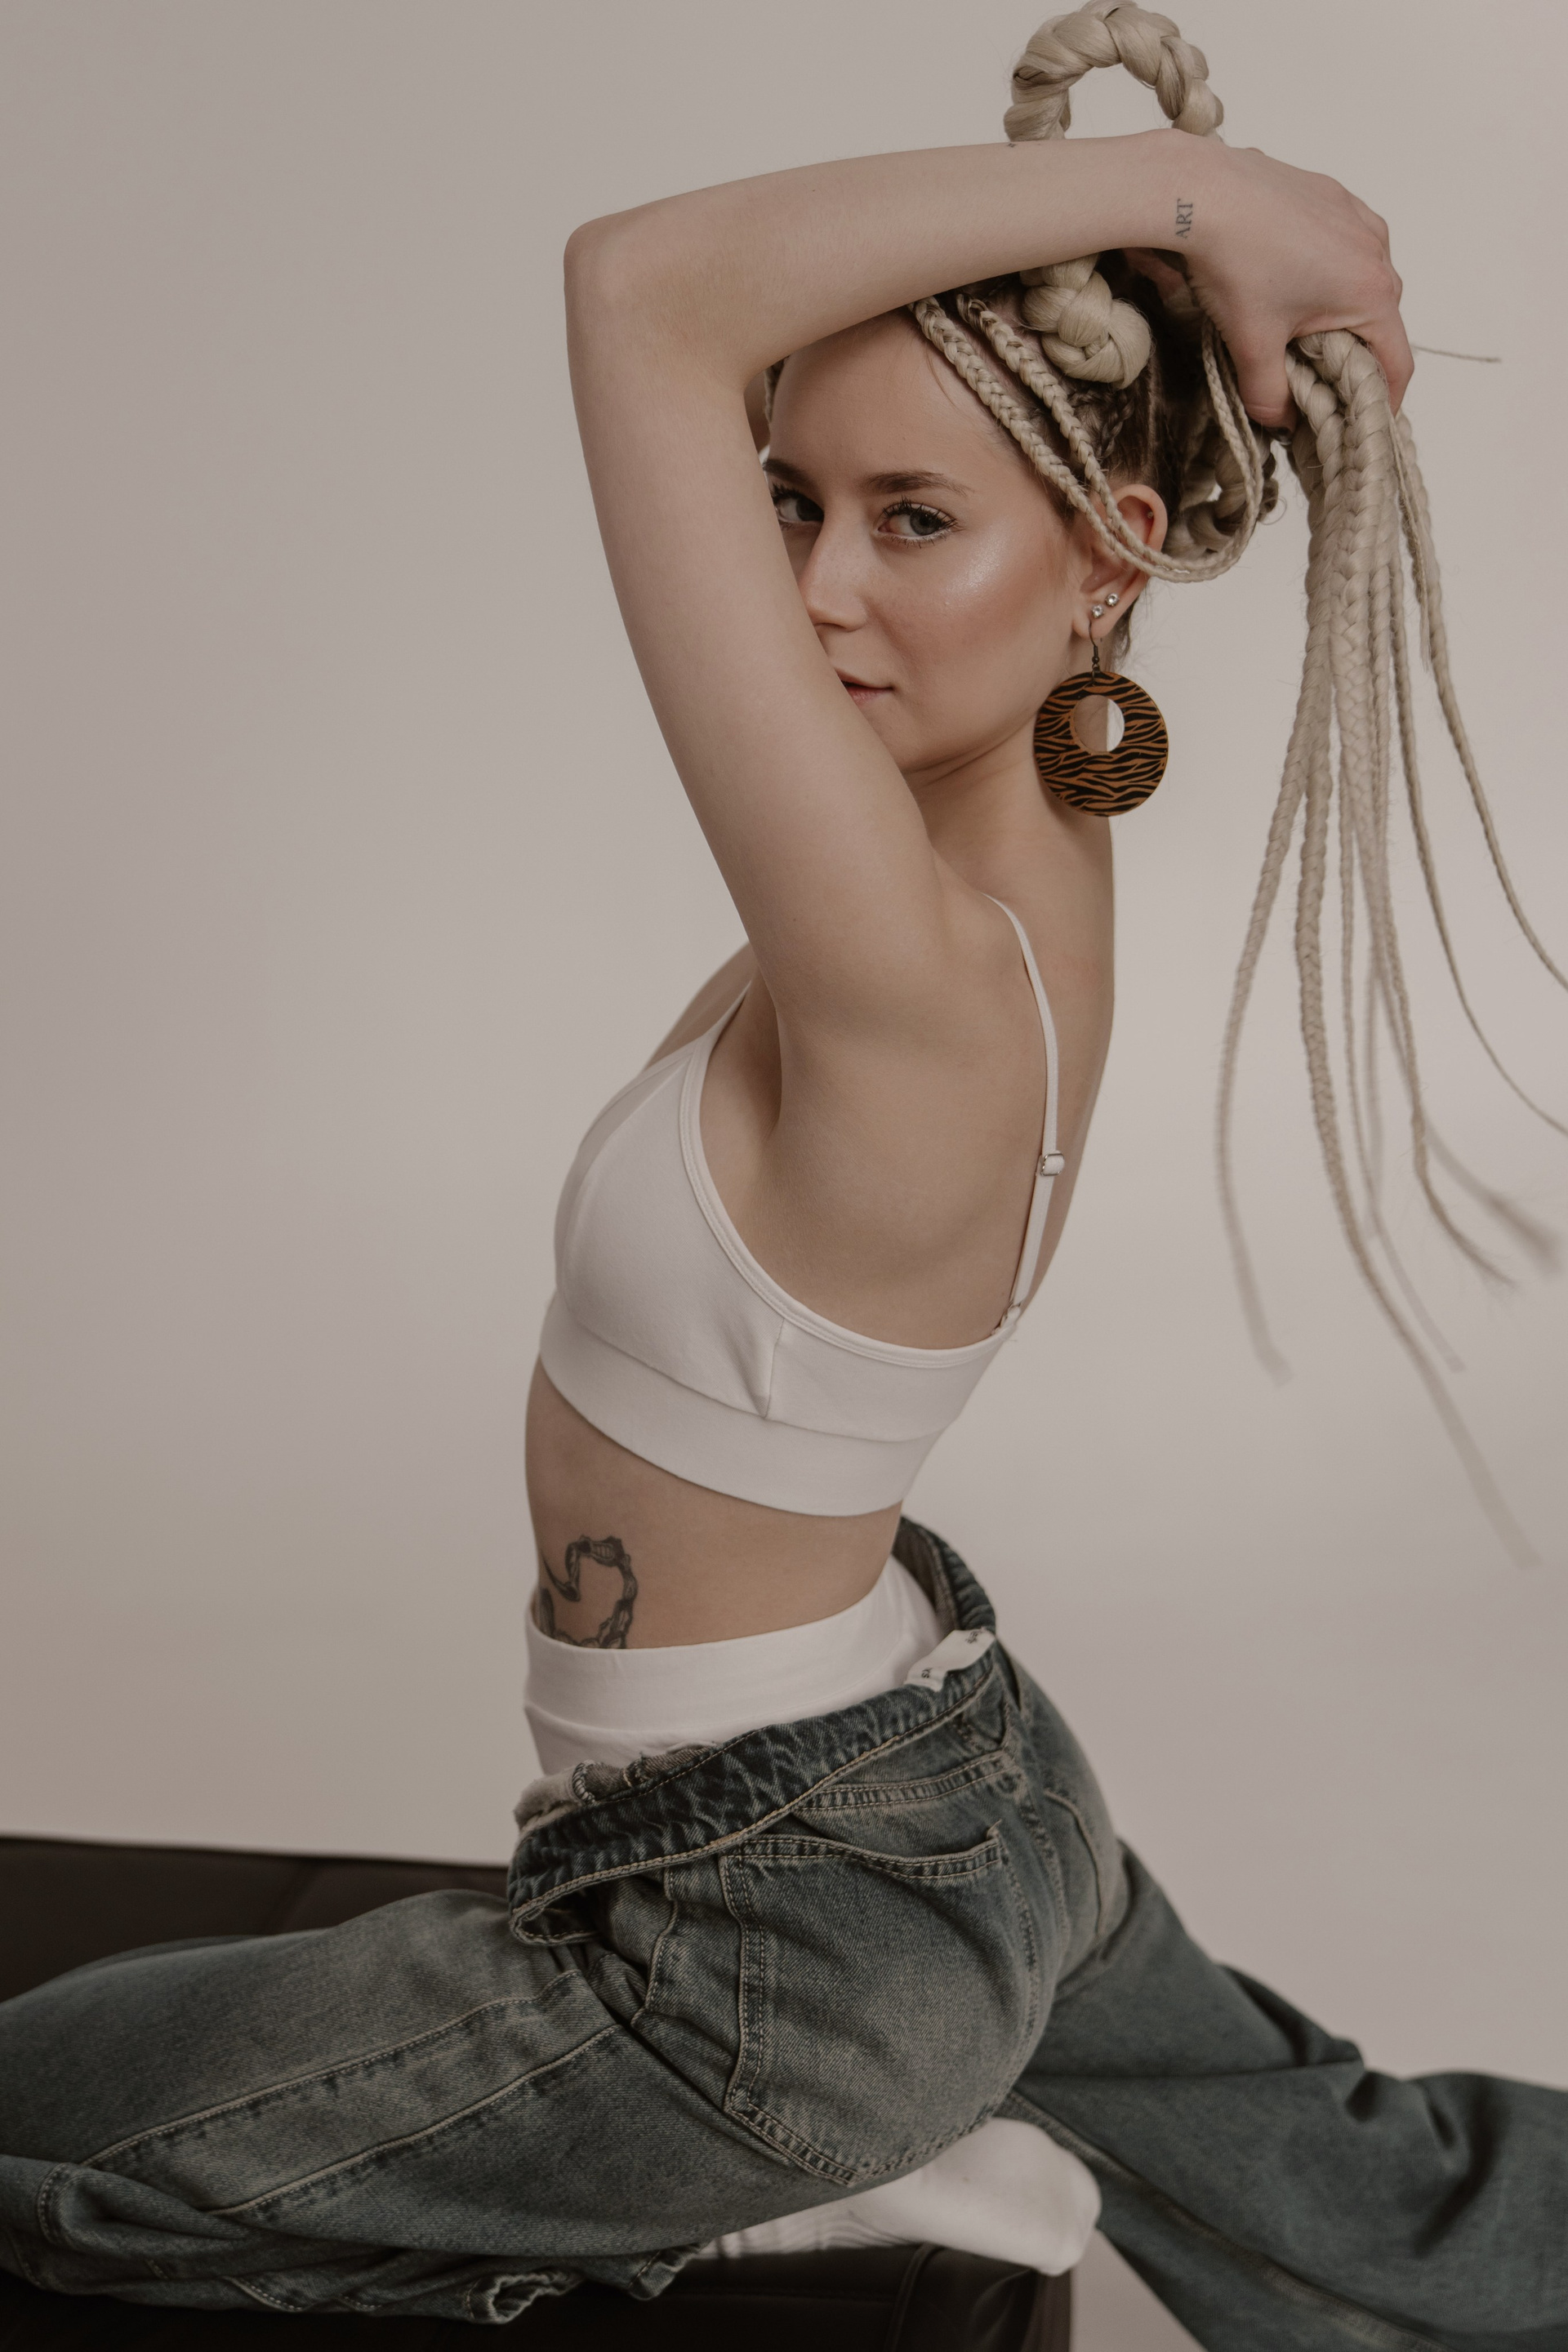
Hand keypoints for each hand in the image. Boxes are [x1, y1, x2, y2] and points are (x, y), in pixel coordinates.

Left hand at [1125, 138, 1410, 426]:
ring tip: (1296, 329)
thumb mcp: (1251, 346)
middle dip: (1353, 356)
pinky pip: (1345, 245)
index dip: (1382, 402)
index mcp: (1372, 292)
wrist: (1201, 192)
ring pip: (1364, 281)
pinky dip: (1327, 271)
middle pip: (1381, 322)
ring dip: (1340, 311)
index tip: (1361, 421)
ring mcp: (1357, 216)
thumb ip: (1269, 396)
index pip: (1397, 363)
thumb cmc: (1233, 265)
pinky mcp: (1333, 195)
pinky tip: (1287, 280)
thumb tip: (1281, 419)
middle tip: (1315, 379)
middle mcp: (1377, 250)